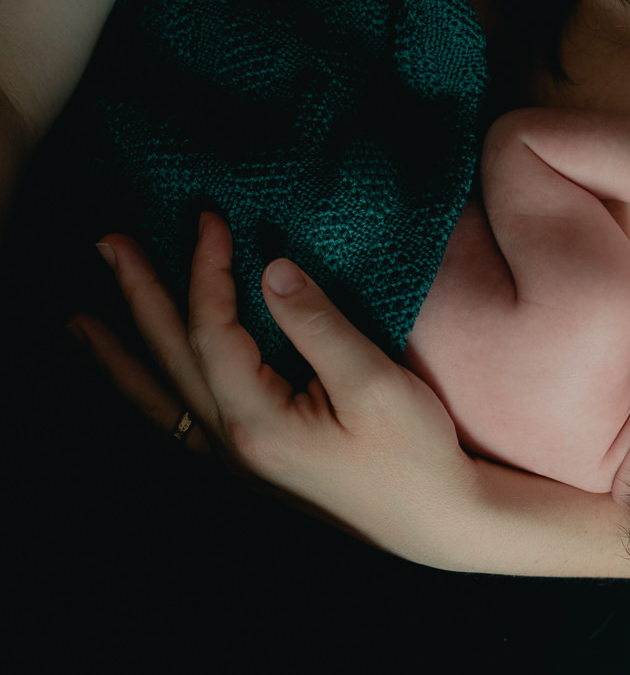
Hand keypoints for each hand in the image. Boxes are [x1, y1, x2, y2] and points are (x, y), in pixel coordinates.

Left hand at [69, 212, 478, 562]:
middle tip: (108, 244)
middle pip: (170, 359)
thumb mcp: (375, 384)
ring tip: (82, 323)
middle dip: (138, 297)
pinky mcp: (255, 465)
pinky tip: (143, 383)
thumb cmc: (414, 454)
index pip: (212, 330)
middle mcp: (233, 444)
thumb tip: (272, 271)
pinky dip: (148, 394)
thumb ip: (318, 325)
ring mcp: (238, 461)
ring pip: (160, 400)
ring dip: (120, 353)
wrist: (435, 522)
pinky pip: (179, 424)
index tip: (211, 220)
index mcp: (258, 422)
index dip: (206, 270)